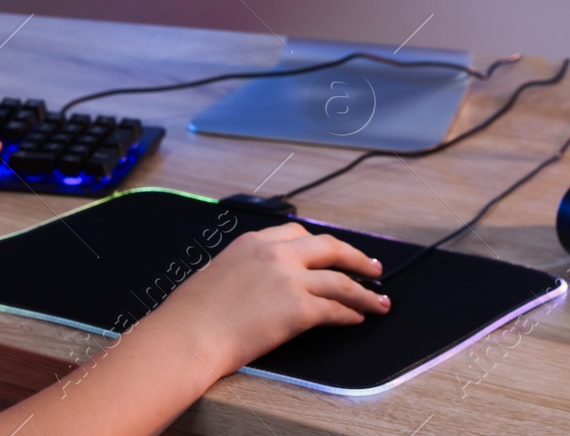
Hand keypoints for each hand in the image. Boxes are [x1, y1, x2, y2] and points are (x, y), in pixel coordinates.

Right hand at [148, 222, 389, 376]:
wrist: (189, 335)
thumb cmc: (192, 313)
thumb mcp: (218, 271)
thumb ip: (245, 268)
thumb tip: (259, 282)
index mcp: (253, 241)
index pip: (297, 233)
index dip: (321, 244)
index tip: (332, 252)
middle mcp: (276, 254)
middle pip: (329, 247)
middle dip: (356, 258)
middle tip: (373, 267)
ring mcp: (290, 280)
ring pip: (341, 280)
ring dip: (365, 292)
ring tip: (379, 301)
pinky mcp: (300, 310)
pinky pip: (336, 309)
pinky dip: (351, 314)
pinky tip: (358, 318)